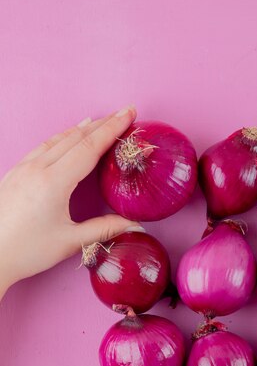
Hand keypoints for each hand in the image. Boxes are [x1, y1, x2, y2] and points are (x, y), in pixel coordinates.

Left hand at [0, 105, 137, 295]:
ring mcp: (22, 169)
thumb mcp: (70, 242)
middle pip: (74, 138)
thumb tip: (133, 224)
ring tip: (99, 122)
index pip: (88, 147)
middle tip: (122, 114)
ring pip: (56, 139)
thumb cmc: (27, 251)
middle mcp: (36, 169)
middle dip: (101, 124)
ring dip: (80, 129)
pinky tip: (66, 139)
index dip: (111, 129)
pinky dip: (61, 139)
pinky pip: (42, 147)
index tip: (128, 114)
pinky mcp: (14, 174)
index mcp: (53, 182)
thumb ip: (104, 229)